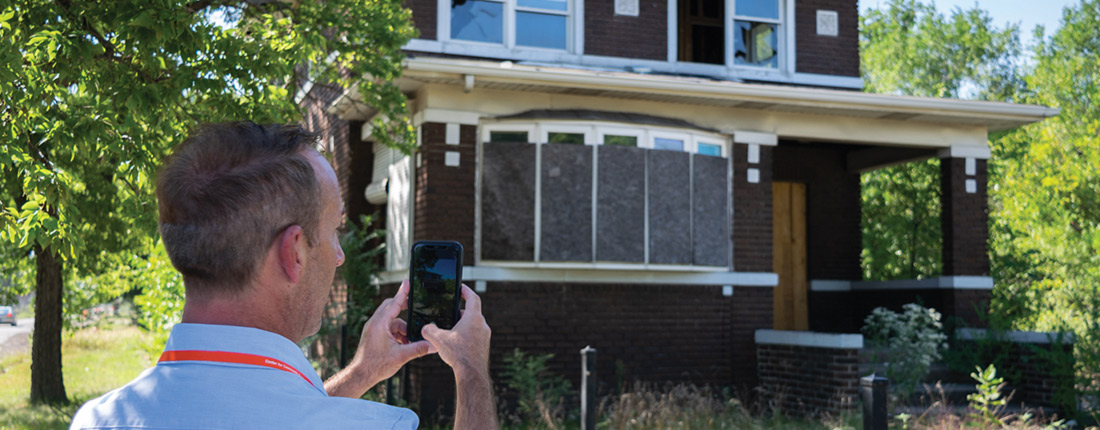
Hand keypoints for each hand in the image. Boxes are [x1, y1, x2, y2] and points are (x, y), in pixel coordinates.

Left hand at [324, 280, 433, 397]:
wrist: (360, 375)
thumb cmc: (376, 365)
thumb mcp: (401, 356)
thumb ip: (418, 349)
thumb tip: (434, 345)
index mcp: (380, 324)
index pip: (394, 303)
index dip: (403, 292)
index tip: (408, 281)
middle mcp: (375, 323)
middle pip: (392, 307)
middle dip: (405, 311)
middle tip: (417, 311)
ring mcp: (374, 328)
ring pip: (392, 320)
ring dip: (403, 328)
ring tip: (410, 341)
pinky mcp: (374, 335)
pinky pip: (388, 328)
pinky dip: (397, 333)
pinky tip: (404, 344)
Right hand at [422, 285, 497, 429]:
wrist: (472, 374)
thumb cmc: (459, 354)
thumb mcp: (438, 339)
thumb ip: (429, 330)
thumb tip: (426, 328)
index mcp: (473, 318)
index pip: (472, 297)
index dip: (466, 290)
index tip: (460, 287)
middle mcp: (482, 325)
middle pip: (471, 312)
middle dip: (459, 311)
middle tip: (448, 312)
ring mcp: (484, 336)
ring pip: (473, 325)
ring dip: (462, 325)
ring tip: (449, 330)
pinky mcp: (483, 346)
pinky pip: (474, 336)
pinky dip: (465, 336)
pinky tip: (455, 344)